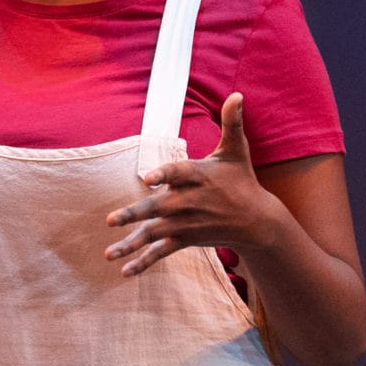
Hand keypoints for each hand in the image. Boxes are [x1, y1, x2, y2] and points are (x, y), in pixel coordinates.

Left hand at [103, 92, 286, 274]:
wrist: (257, 220)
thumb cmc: (241, 180)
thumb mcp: (237, 151)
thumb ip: (231, 123)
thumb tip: (237, 94)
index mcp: (197, 176)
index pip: (177, 172)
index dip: (163, 175)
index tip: (147, 179)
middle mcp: (188, 201)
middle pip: (157, 208)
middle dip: (134, 214)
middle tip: (110, 220)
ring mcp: (186, 223)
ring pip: (154, 234)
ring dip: (131, 245)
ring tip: (109, 254)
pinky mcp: (185, 239)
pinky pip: (162, 252)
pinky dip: (144, 262)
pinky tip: (124, 272)